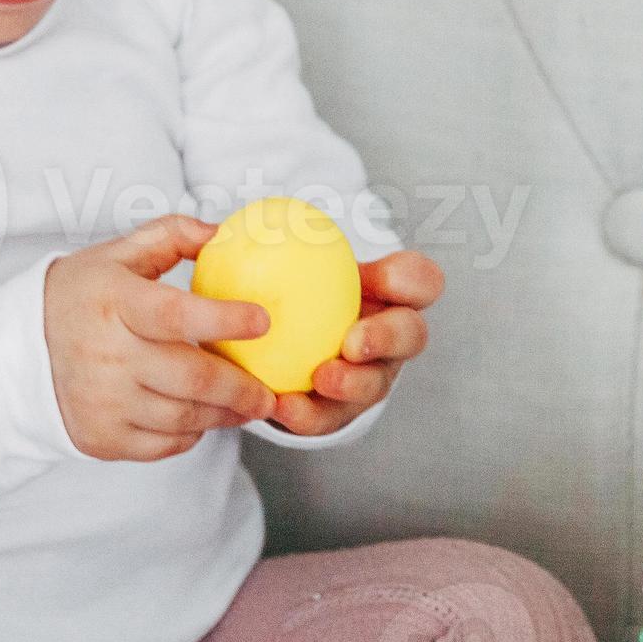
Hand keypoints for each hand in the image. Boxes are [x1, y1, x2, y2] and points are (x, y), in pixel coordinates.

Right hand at [43, 214, 276, 461]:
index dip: (222, 320)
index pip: (175, 314)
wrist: (19, 350)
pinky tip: (204, 418)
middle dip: (241, 388)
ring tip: (248, 406)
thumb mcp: (116, 254)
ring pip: (184, 418)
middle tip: (269, 392)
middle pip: (190, 378)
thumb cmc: (81, 296)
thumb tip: (222, 233)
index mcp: (114, 304)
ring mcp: (103, 402)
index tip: (263, 320)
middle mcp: (107, 356)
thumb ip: (171, 235)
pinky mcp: (102, 437)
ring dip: (224, 415)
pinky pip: (163, 444)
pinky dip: (191, 434)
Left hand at [264, 248, 440, 437]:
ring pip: (375, 384)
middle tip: (353, 342)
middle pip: (410, 336)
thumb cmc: (292, 286)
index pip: (419, 280)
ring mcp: (371, 379)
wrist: (277, 338)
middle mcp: (392, 339)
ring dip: (353, 383)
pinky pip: (327, 417)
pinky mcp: (341, 413)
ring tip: (322, 378)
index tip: (383, 279)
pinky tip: (280, 405)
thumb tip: (223, 224)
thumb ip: (272, 242)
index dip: (412, 280)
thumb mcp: (290, 261)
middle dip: (388, 338)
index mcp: (392, 295)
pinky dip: (307, 414)